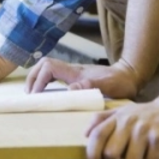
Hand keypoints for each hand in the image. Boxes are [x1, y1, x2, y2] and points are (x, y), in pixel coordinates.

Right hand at [25, 57, 140, 97]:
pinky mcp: (76, 77)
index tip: (35, 95)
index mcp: (75, 72)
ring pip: (48, 67)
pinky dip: (45, 80)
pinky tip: (46, 91)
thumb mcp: (107, 86)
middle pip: (44, 64)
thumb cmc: (119, 82)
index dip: (39, 80)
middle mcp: (72, 70)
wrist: (129, 75)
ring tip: (33, 92)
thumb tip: (69, 90)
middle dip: (33, 76)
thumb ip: (89, 86)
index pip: (49, 67)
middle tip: (29, 93)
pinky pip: (55, 74)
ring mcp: (74, 72)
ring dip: (37, 77)